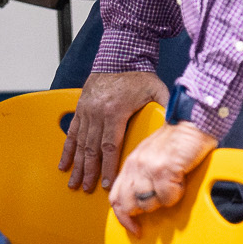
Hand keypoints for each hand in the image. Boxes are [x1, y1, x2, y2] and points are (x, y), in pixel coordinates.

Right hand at [59, 70, 168, 191]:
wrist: (119, 54)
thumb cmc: (139, 74)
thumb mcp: (157, 90)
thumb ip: (165, 109)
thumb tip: (178, 126)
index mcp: (115, 112)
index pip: (110, 147)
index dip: (108, 168)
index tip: (107, 185)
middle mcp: (97, 112)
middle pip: (92, 149)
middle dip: (89, 172)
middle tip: (87, 189)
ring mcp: (86, 110)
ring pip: (79, 143)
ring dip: (76, 164)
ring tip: (73, 182)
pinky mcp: (81, 106)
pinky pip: (72, 131)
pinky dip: (67, 148)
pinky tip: (63, 162)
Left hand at [109, 123, 219, 232]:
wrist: (191, 122)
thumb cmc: (175, 140)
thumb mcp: (150, 158)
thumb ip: (141, 177)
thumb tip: (140, 203)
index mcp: (130, 164)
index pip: (115, 198)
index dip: (122, 218)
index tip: (134, 229)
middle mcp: (135, 166)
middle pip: (127, 205)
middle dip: (143, 212)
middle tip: (159, 204)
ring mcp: (147, 168)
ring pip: (147, 204)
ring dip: (163, 201)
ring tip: (173, 186)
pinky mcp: (163, 170)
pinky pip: (167, 197)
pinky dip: (176, 195)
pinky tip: (180, 180)